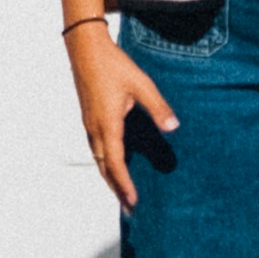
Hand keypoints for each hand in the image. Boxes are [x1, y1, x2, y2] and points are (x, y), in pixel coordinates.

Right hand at [66, 21, 177, 210]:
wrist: (85, 48)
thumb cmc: (111, 65)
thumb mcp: (140, 84)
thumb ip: (157, 107)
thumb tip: (173, 127)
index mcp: (107, 124)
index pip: (115, 164)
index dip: (124, 185)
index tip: (133, 202)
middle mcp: (95, 129)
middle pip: (104, 168)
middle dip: (116, 189)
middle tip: (129, 209)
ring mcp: (89, 124)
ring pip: (98, 159)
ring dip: (110, 178)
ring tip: (122, 192)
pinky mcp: (89, 118)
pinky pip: (96, 149)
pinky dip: (105, 163)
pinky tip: (114, 163)